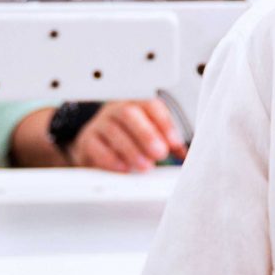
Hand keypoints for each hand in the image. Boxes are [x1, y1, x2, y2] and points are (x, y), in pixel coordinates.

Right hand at [66, 100, 180, 172]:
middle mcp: (116, 110)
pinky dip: (111, 158)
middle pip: (129, 113)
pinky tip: (124, 168)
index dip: (164, 123)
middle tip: (159, 154)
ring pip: (113, 130)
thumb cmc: (128, 140)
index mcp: (136, 105)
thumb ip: (168, 143)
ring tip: (145, 166)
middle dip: (146, 134)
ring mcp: (99, 124)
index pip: (150, 106)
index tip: (174, 143)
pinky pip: (96, 146)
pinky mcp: (87, 140)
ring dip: (131, 149)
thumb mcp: (150, 137)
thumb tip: (187, 155)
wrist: (96, 147)